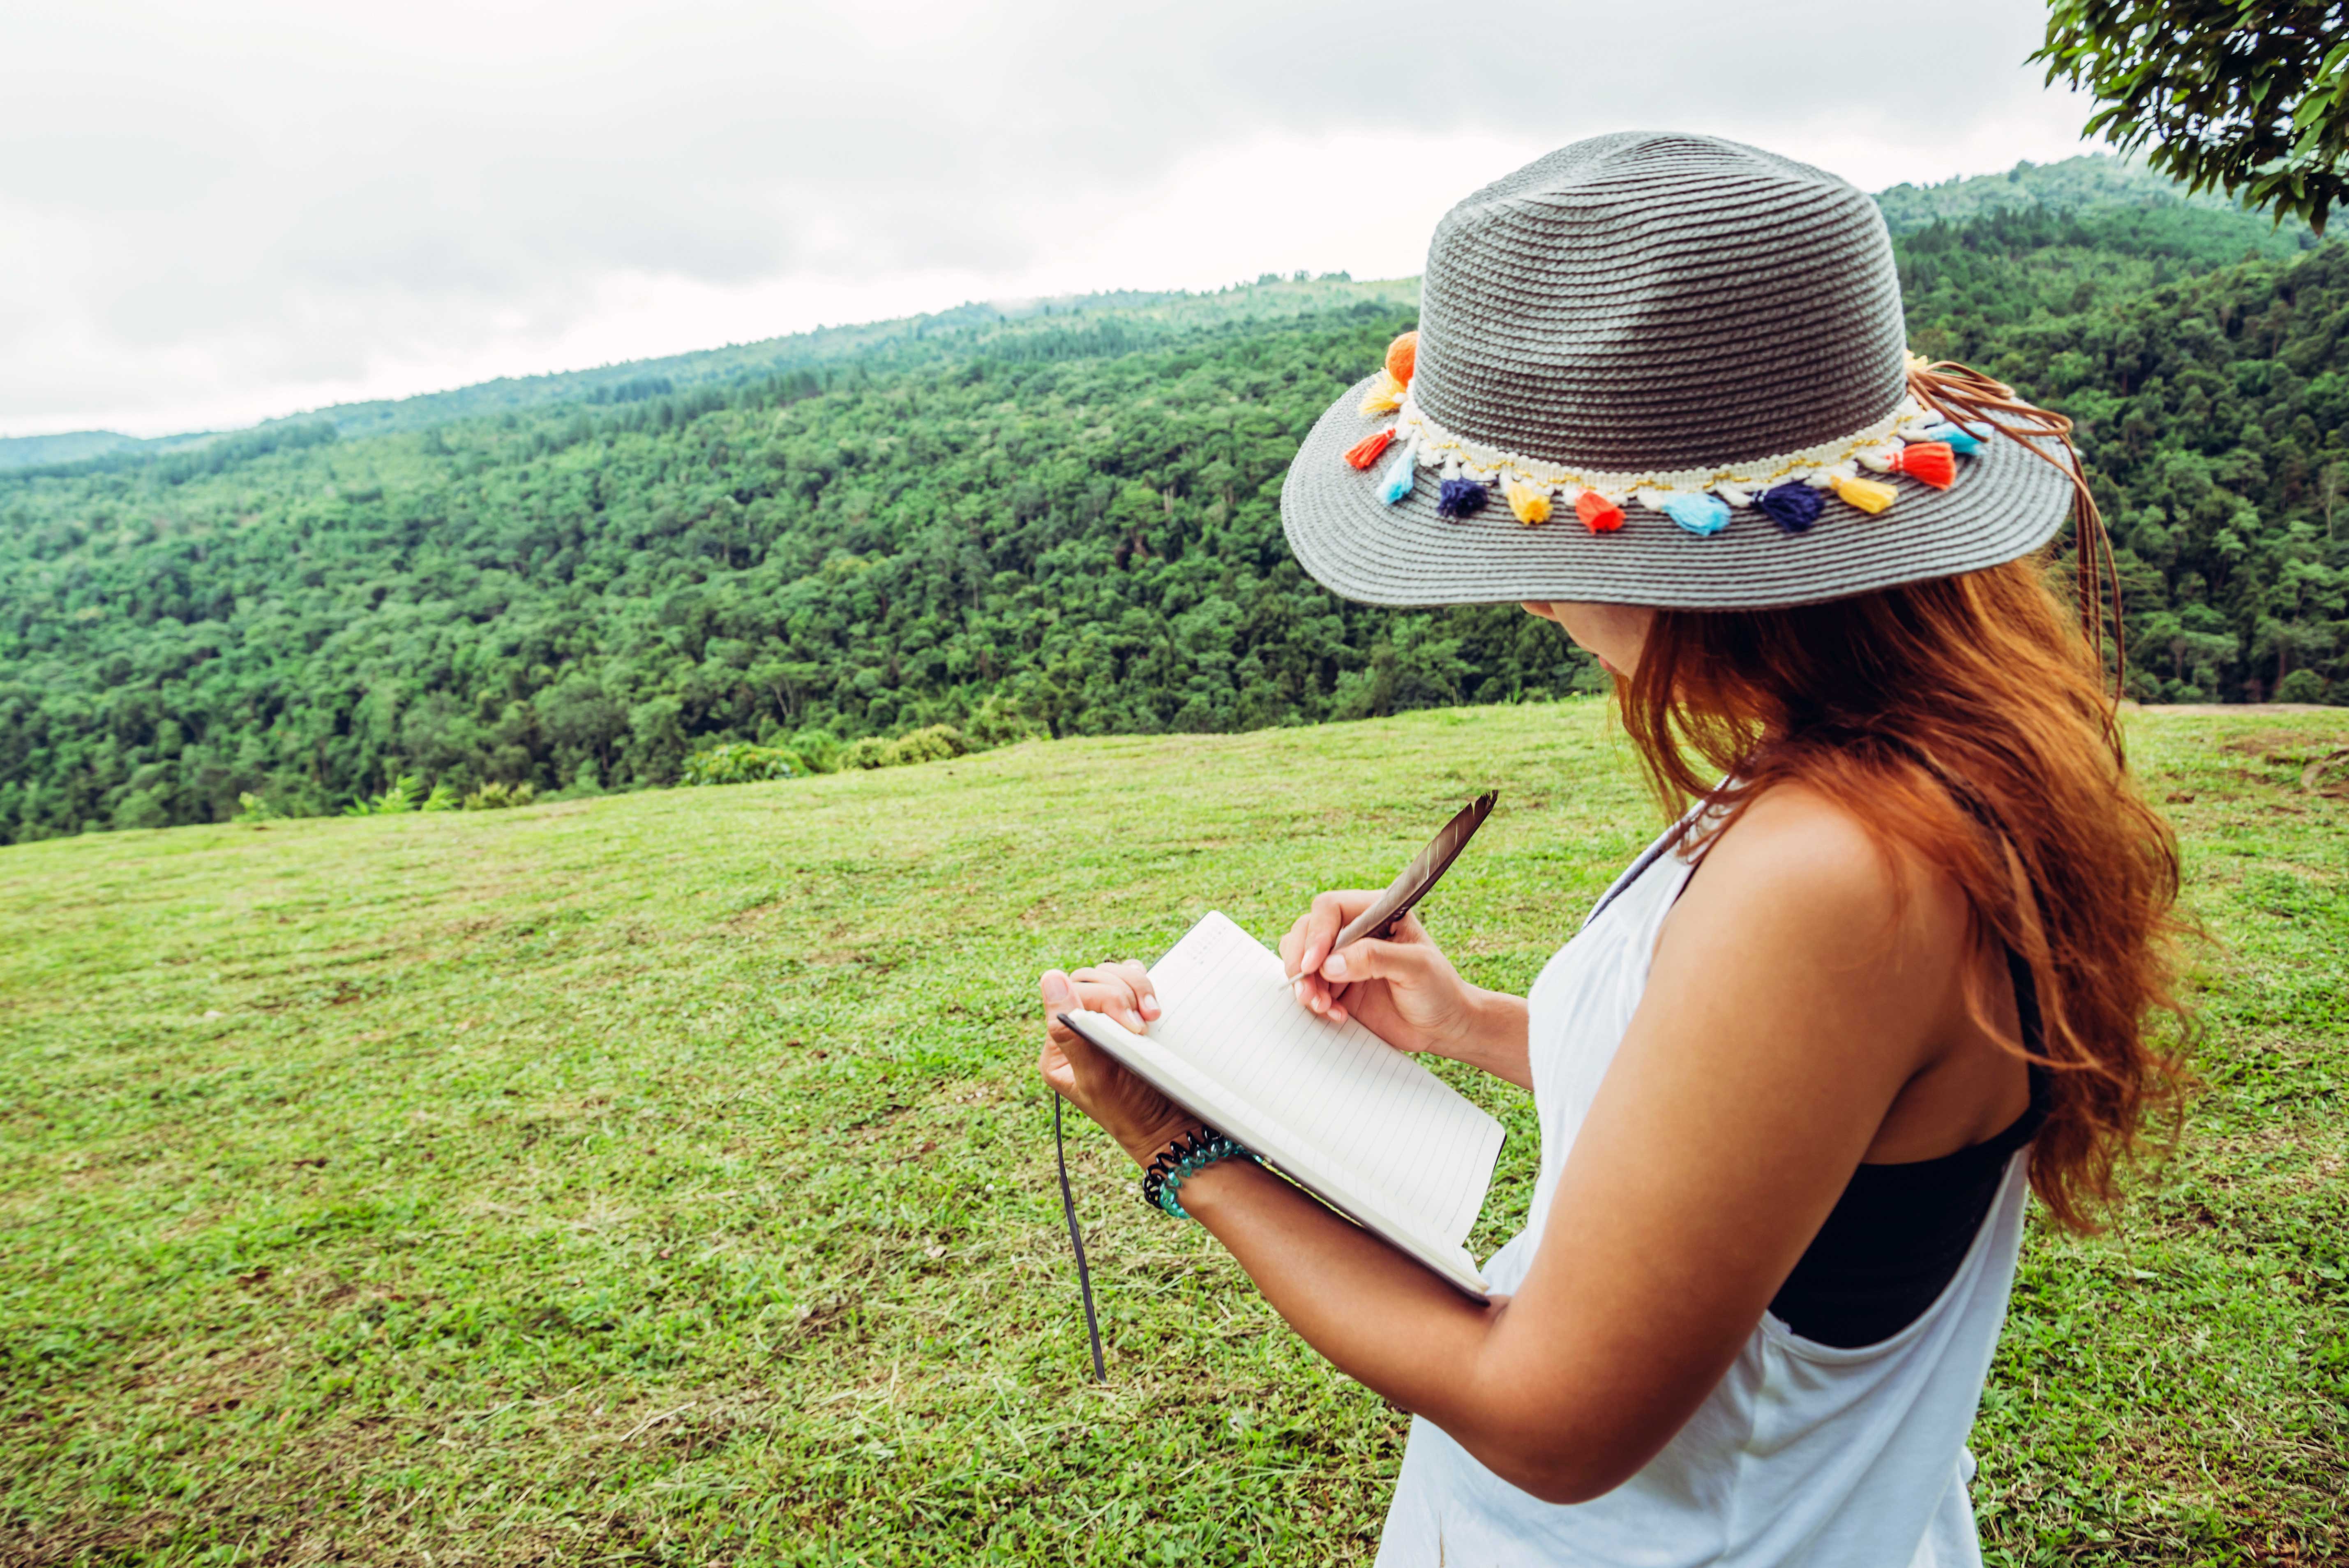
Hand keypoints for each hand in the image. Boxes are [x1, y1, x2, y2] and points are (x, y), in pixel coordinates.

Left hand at [1036, 962, 1195, 1165]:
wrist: (1174, 1129)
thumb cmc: (1133, 1113)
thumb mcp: (1097, 1076)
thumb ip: (1071, 1030)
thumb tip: (1050, 978)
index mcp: (1060, 1048)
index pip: (1072, 994)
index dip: (1106, 999)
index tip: (1133, 1026)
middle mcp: (1079, 1029)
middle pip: (1092, 979)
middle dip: (1124, 993)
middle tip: (1145, 1027)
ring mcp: (1107, 1020)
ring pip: (1113, 975)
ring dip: (1138, 988)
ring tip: (1154, 1017)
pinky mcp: (1132, 1016)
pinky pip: (1133, 983)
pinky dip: (1145, 988)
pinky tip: (1155, 1008)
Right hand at [1280, 894, 1480, 1057]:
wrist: (1444, 1026)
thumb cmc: (1440, 990)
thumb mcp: (1416, 968)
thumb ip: (1375, 958)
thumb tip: (1330, 963)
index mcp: (1376, 913)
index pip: (1330, 908)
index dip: (1317, 933)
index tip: (1315, 964)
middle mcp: (1355, 931)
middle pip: (1307, 930)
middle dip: (1302, 961)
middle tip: (1307, 992)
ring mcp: (1343, 958)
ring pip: (1302, 957)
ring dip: (1304, 983)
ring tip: (1323, 1006)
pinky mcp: (1338, 985)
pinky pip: (1309, 985)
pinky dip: (1313, 1000)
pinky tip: (1336, 1014)